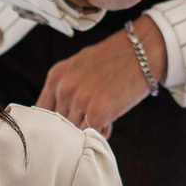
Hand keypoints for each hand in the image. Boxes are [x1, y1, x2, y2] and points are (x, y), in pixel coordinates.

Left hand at [39, 29, 162, 135]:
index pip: (42, 113)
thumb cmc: (117, 57)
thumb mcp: (80, 65)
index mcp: (56, 76)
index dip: (53, 124)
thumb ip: (67, 87)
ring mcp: (80, 101)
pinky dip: (102, 133)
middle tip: (90, 120)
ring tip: (103, 116)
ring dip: (89, 130)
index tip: (62, 129)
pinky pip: (93, 135)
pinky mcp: (97, 112)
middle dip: (74, 128)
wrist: (144, 50)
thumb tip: (64, 112)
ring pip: (75, 132)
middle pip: (59, 126)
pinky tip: (110, 120)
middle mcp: (64, 88)